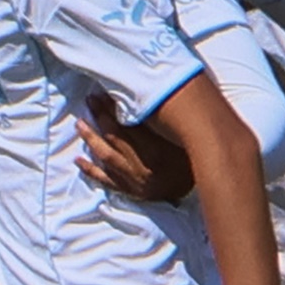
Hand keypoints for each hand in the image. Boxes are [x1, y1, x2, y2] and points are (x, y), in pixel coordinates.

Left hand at [75, 94, 193, 201]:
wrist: (205, 188)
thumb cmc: (195, 159)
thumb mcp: (183, 137)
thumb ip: (165, 122)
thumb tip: (146, 100)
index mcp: (157, 148)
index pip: (130, 122)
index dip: (115, 107)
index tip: (104, 93)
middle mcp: (142, 163)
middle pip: (116, 136)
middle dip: (101, 116)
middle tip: (90, 100)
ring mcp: (135, 178)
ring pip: (107, 155)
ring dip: (91, 138)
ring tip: (80, 124)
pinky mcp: (132, 190)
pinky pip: (106, 180)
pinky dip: (91, 170)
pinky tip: (79, 160)